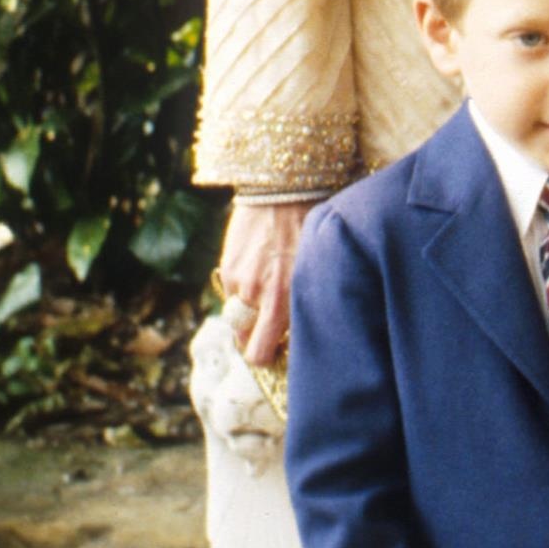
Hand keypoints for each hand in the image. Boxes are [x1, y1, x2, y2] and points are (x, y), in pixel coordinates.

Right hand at [218, 197, 308, 364]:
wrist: (284, 190)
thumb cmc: (314, 227)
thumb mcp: (319, 269)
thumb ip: (305, 299)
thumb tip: (298, 325)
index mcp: (288, 300)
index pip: (261, 353)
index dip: (267, 357)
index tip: (278, 351)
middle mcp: (261, 296)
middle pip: (246, 342)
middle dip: (255, 342)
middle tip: (268, 332)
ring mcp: (241, 282)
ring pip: (238, 316)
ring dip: (249, 313)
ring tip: (267, 292)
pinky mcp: (228, 266)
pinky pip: (231, 290)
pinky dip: (242, 288)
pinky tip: (260, 268)